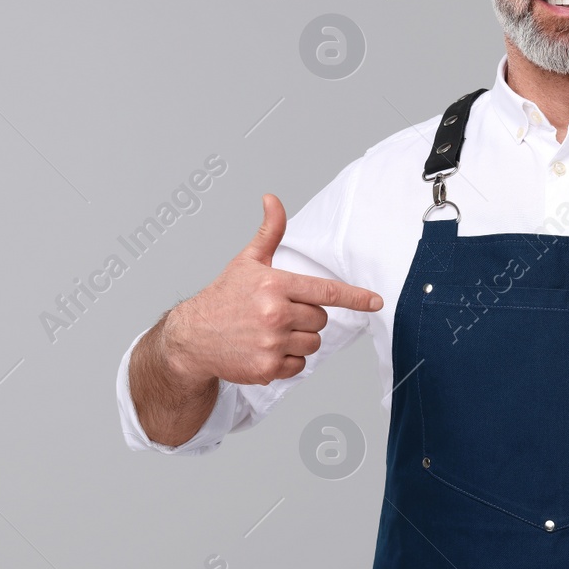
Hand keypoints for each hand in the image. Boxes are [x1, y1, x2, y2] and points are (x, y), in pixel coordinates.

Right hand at [162, 194, 383, 384]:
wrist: (192, 337)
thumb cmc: (224, 297)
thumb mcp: (247, 261)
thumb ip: (269, 233)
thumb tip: (273, 200)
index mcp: (275, 285)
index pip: (326, 291)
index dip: (356, 297)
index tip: (376, 301)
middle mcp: (275, 314)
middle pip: (321, 319)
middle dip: (306, 317)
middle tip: (279, 314)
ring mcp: (272, 343)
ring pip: (313, 343)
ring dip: (299, 340)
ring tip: (271, 332)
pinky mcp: (267, 367)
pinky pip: (299, 365)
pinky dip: (288, 361)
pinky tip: (266, 349)